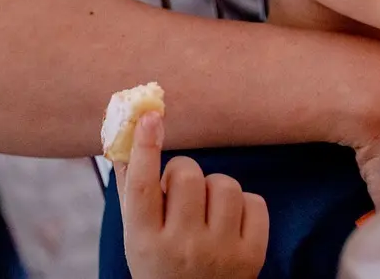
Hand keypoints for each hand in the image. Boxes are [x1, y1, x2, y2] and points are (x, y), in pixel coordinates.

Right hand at [115, 113, 268, 278]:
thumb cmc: (161, 266)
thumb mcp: (137, 238)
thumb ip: (131, 191)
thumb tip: (125, 137)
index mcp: (145, 243)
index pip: (142, 186)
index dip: (146, 147)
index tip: (150, 116)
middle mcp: (182, 247)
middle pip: (188, 176)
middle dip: (184, 174)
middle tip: (180, 192)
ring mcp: (221, 252)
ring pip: (225, 184)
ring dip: (215, 189)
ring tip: (206, 211)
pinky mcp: (253, 254)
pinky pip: (254, 200)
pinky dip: (243, 205)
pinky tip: (230, 223)